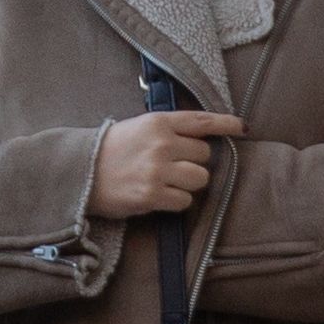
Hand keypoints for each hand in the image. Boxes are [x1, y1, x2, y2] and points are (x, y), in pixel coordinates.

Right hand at [88, 109, 248, 218]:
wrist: (81, 173)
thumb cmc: (112, 150)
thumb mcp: (139, 128)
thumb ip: (169, 129)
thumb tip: (203, 138)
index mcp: (158, 122)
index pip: (202, 121)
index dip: (226, 124)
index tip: (243, 128)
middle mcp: (161, 144)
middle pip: (205, 155)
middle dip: (194, 162)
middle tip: (173, 166)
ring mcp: (157, 170)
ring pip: (200, 179)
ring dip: (188, 184)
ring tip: (167, 182)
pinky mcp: (152, 195)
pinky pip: (185, 201)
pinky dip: (176, 202)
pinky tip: (159, 196)